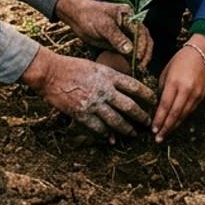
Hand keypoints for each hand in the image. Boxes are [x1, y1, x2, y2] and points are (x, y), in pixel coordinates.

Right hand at [21, 48, 155, 137]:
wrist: (50, 73)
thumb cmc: (71, 66)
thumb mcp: (95, 66)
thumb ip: (109, 77)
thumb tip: (123, 87)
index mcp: (108, 75)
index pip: (135, 86)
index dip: (147, 95)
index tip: (154, 101)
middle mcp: (104, 90)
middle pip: (130, 106)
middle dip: (141, 116)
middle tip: (148, 123)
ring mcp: (94, 103)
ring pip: (117, 120)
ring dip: (127, 129)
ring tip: (133, 134)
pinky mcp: (82, 114)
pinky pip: (99, 128)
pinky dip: (106, 135)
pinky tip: (111, 139)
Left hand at [54, 0, 152, 63]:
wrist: (77, 17)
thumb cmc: (91, 16)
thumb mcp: (104, 25)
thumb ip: (117, 37)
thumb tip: (130, 50)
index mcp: (130, 17)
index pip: (142, 32)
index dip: (142, 45)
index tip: (139, 57)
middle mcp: (130, 26)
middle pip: (144, 40)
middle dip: (145, 54)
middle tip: (142, 67)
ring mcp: (125, 35)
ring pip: (138, 48)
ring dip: (140, 59)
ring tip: (139, 70)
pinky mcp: (118, 44)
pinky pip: (128, 53)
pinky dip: (131, 61)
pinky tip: (131, 69)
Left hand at [153, 41, 204, 141]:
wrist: (201, 53)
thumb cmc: (180, 60)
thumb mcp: (166, 72)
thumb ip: (162, 89)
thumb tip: (159, 106)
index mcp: (174, 82)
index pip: (165, 105)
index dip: (159, 119)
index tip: (153, 129)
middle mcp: (186, 90)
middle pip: (175, 114)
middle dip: (166, 128)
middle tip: (158, 138)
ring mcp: (195, 94)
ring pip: (184, 115)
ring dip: (174, 126)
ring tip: (165, 134)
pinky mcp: (201, 96)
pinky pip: (190, 111)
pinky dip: (182, 119)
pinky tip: (175, 124)